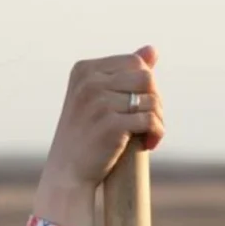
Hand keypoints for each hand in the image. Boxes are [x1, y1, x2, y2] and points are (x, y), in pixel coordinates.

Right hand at [42, 45, 164, 191]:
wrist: (66, 175)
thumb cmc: (83, 138)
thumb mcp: (96, 99)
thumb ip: (121, 73)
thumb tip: (152, 50)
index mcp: (84, 70)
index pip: (134, 62)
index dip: (145, 85)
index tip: (140, 108)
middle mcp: (89, 82)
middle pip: (146, 77)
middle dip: (155, 101)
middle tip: (149, 123)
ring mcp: (98, 102)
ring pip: (151, 99)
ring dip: (158, 118)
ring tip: (149, 135)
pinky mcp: (110, 124)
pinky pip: (150, 120)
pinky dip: (156, 132)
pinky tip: (149, 144)